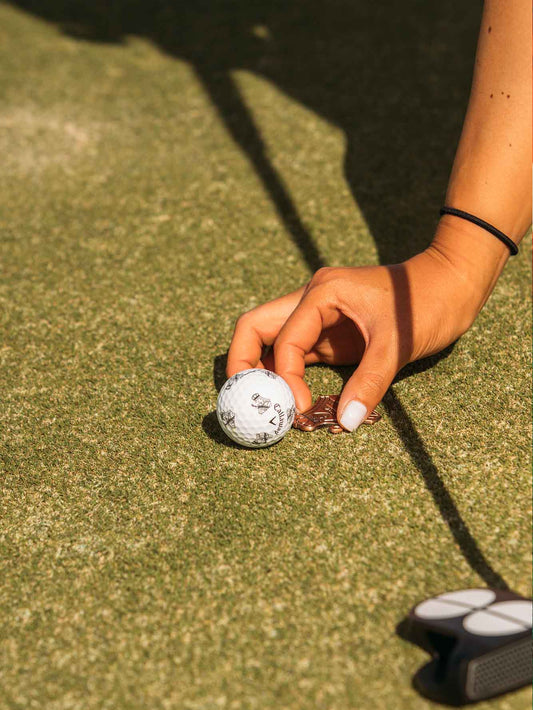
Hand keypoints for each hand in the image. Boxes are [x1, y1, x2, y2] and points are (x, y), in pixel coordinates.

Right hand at [227, 245, 487, 430]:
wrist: (450, 284)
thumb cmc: (424, 303)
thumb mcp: (398, 344)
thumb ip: (369, 383)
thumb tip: (344, 422)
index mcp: (322, 292)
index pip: (284, 339)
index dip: (285, 379)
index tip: (299, 410)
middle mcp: (310, 300)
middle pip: (255, 328)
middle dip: (243, 365)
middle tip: (245, 402)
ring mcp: (316, 316)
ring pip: (269, 341)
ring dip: (264, 373)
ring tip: (267, 407)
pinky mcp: (327, 334)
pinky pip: (293, 355)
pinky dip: (286, 377)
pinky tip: (290, 402)